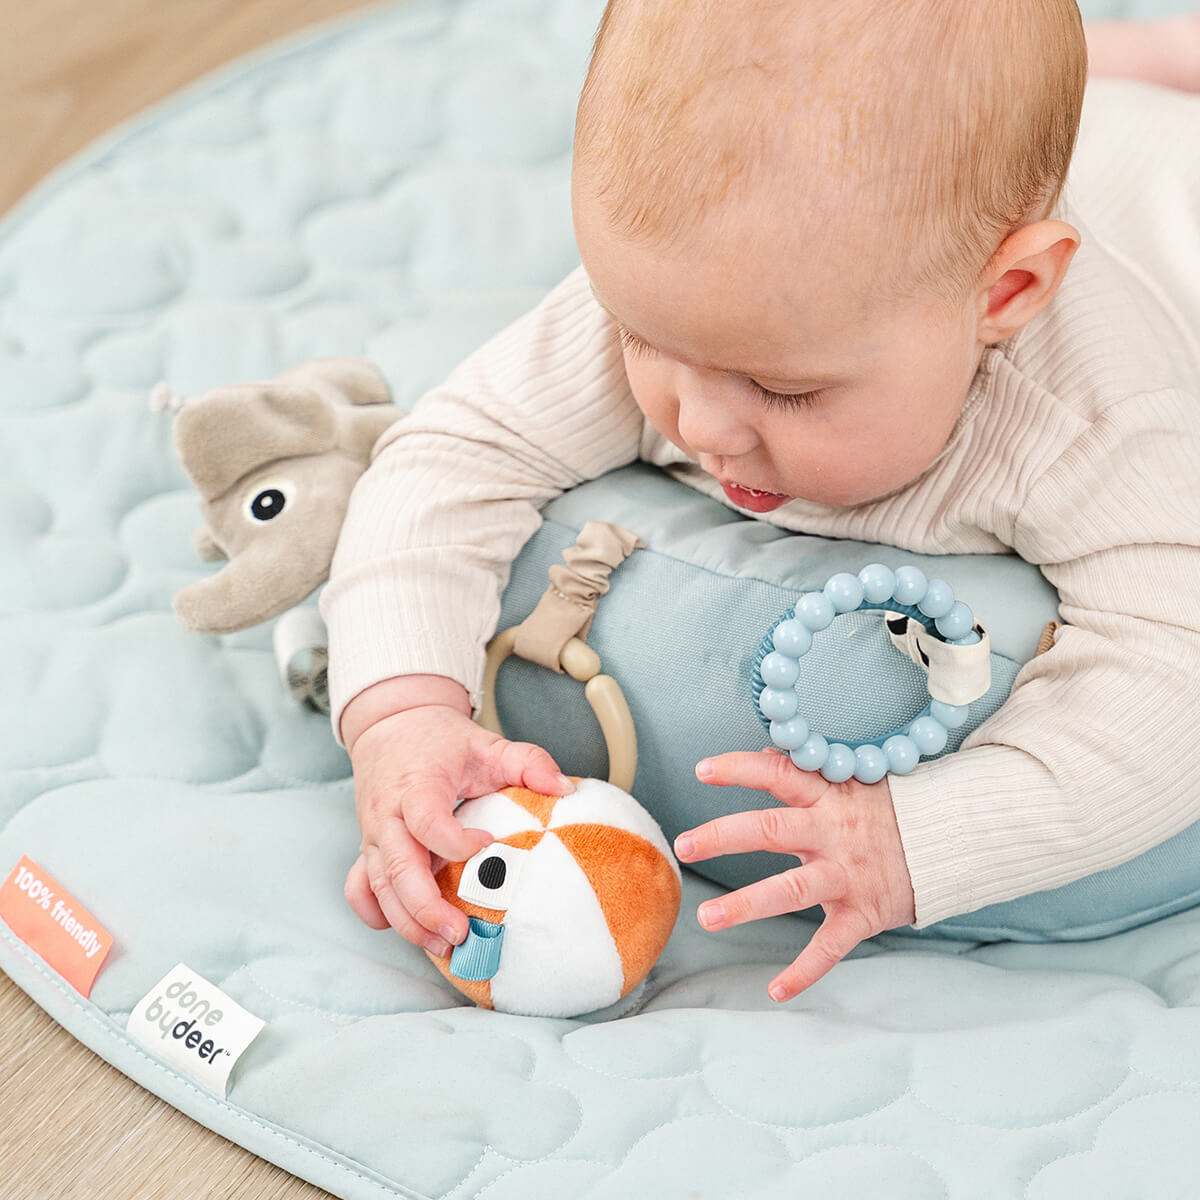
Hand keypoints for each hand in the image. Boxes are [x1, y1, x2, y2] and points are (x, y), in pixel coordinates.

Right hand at [343, 678, 570, 955]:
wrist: (393, 724)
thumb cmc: (441, 740)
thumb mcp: (487, 743)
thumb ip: (528, 761)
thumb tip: (565, 790)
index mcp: (416, 786)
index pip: (427, 821)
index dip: (455, 841)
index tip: (488, 843)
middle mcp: (387, 815)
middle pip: (398, 869)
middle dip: (427, 908)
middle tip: (461, 934)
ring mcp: (373, 836)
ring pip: (379, 888)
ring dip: (408, 922)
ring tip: (444, 946)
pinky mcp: (367, 849)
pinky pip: (359, 889)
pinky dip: (377, 913)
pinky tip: (409, 929)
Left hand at [674, 749, 915, 1001]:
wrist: (957, 840)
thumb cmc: (894, 808)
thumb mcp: (854, 780)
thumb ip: (808, 773)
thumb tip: (763, 754)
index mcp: (829, 796)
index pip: (778, 773)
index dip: (740, 769)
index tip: (701, 770)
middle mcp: (833, 833)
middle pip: (771, 830)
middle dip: (723, 837)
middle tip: (683, 844)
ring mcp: (847, 875)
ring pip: (791, 890)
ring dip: (747, 905)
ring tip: (707, 918)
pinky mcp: (864, 913)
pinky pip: (830, 946)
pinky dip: (804, 971)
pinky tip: (776, 990)